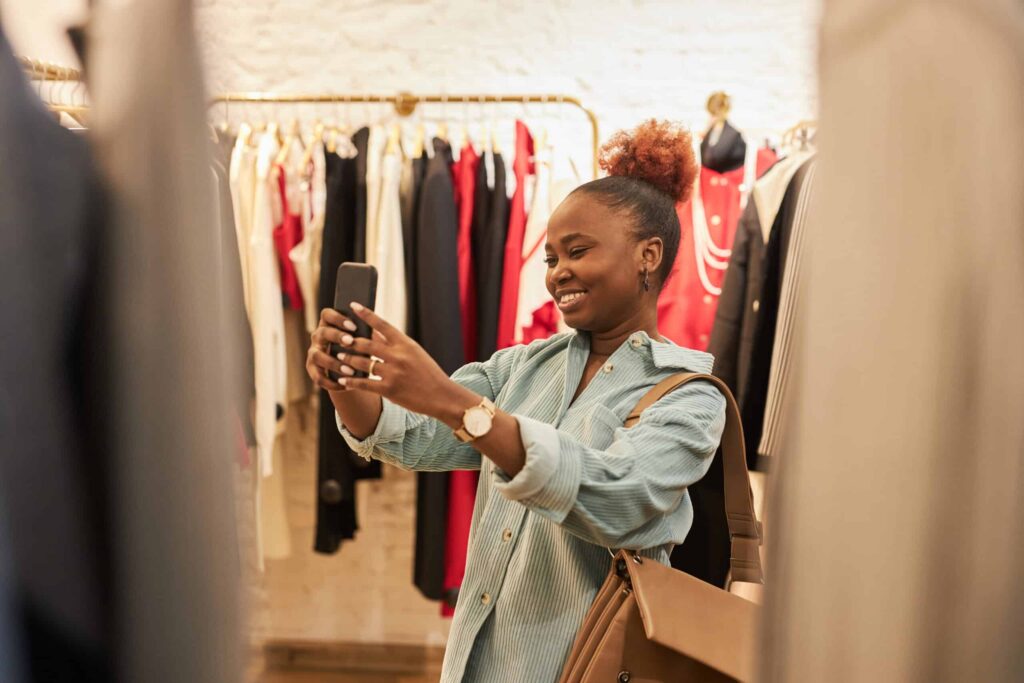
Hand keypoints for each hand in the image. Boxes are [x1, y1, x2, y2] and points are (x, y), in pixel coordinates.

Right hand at [306, 307, 359, 392]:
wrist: (351, 371)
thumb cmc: (360, 349)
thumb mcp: (363, 340)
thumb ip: (365, 334)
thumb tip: (380, 331)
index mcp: (329, 325)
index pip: (327, 314)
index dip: (338, 318)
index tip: (353, 325)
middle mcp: (318, 337)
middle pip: (322, 333)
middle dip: (337, 337)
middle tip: (351, 342)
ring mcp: (313, 353)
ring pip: (318, 356)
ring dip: (334, 363)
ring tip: (350, 370)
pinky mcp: (312, 369)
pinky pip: (318, 377)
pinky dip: (332, 383)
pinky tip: (345, 386)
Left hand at [336, 302, 467, 419]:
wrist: (442, 396)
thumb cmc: (429, 373)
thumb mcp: (415, 353)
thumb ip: (395, 344)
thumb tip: (375, 332)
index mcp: (406, 344)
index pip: (382, 325)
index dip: (367, 314)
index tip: (353, 305)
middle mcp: (398, 356)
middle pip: (367, 344)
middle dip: (350, 342)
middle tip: (340, 339)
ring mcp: (393, 373)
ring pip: (363, 363)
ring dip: (348, 360)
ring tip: (338, 357)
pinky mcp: (389, 390)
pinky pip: (364, 383)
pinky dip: (351, 381)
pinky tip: (342, 379)